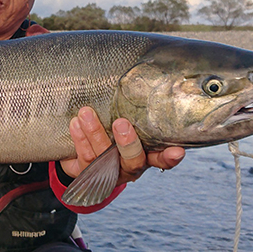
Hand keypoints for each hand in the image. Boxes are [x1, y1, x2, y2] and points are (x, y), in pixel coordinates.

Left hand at [60, 107, 184, 183]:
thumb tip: (137, 77)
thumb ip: (133, 111)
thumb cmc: (111, 130)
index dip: (169, 157)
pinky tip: (75, 124)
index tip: (177, 151)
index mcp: (145, 155)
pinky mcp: (87, 173)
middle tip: (121, 123)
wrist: (82, 153)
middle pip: (133, 161)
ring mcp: (108, 172)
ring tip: (86, 113)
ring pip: (103, 158)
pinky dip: (79, 140)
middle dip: (128, 143)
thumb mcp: (126, 122)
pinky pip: (84, 158)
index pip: (161, 158)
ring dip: (95, 134)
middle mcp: (129, 167)